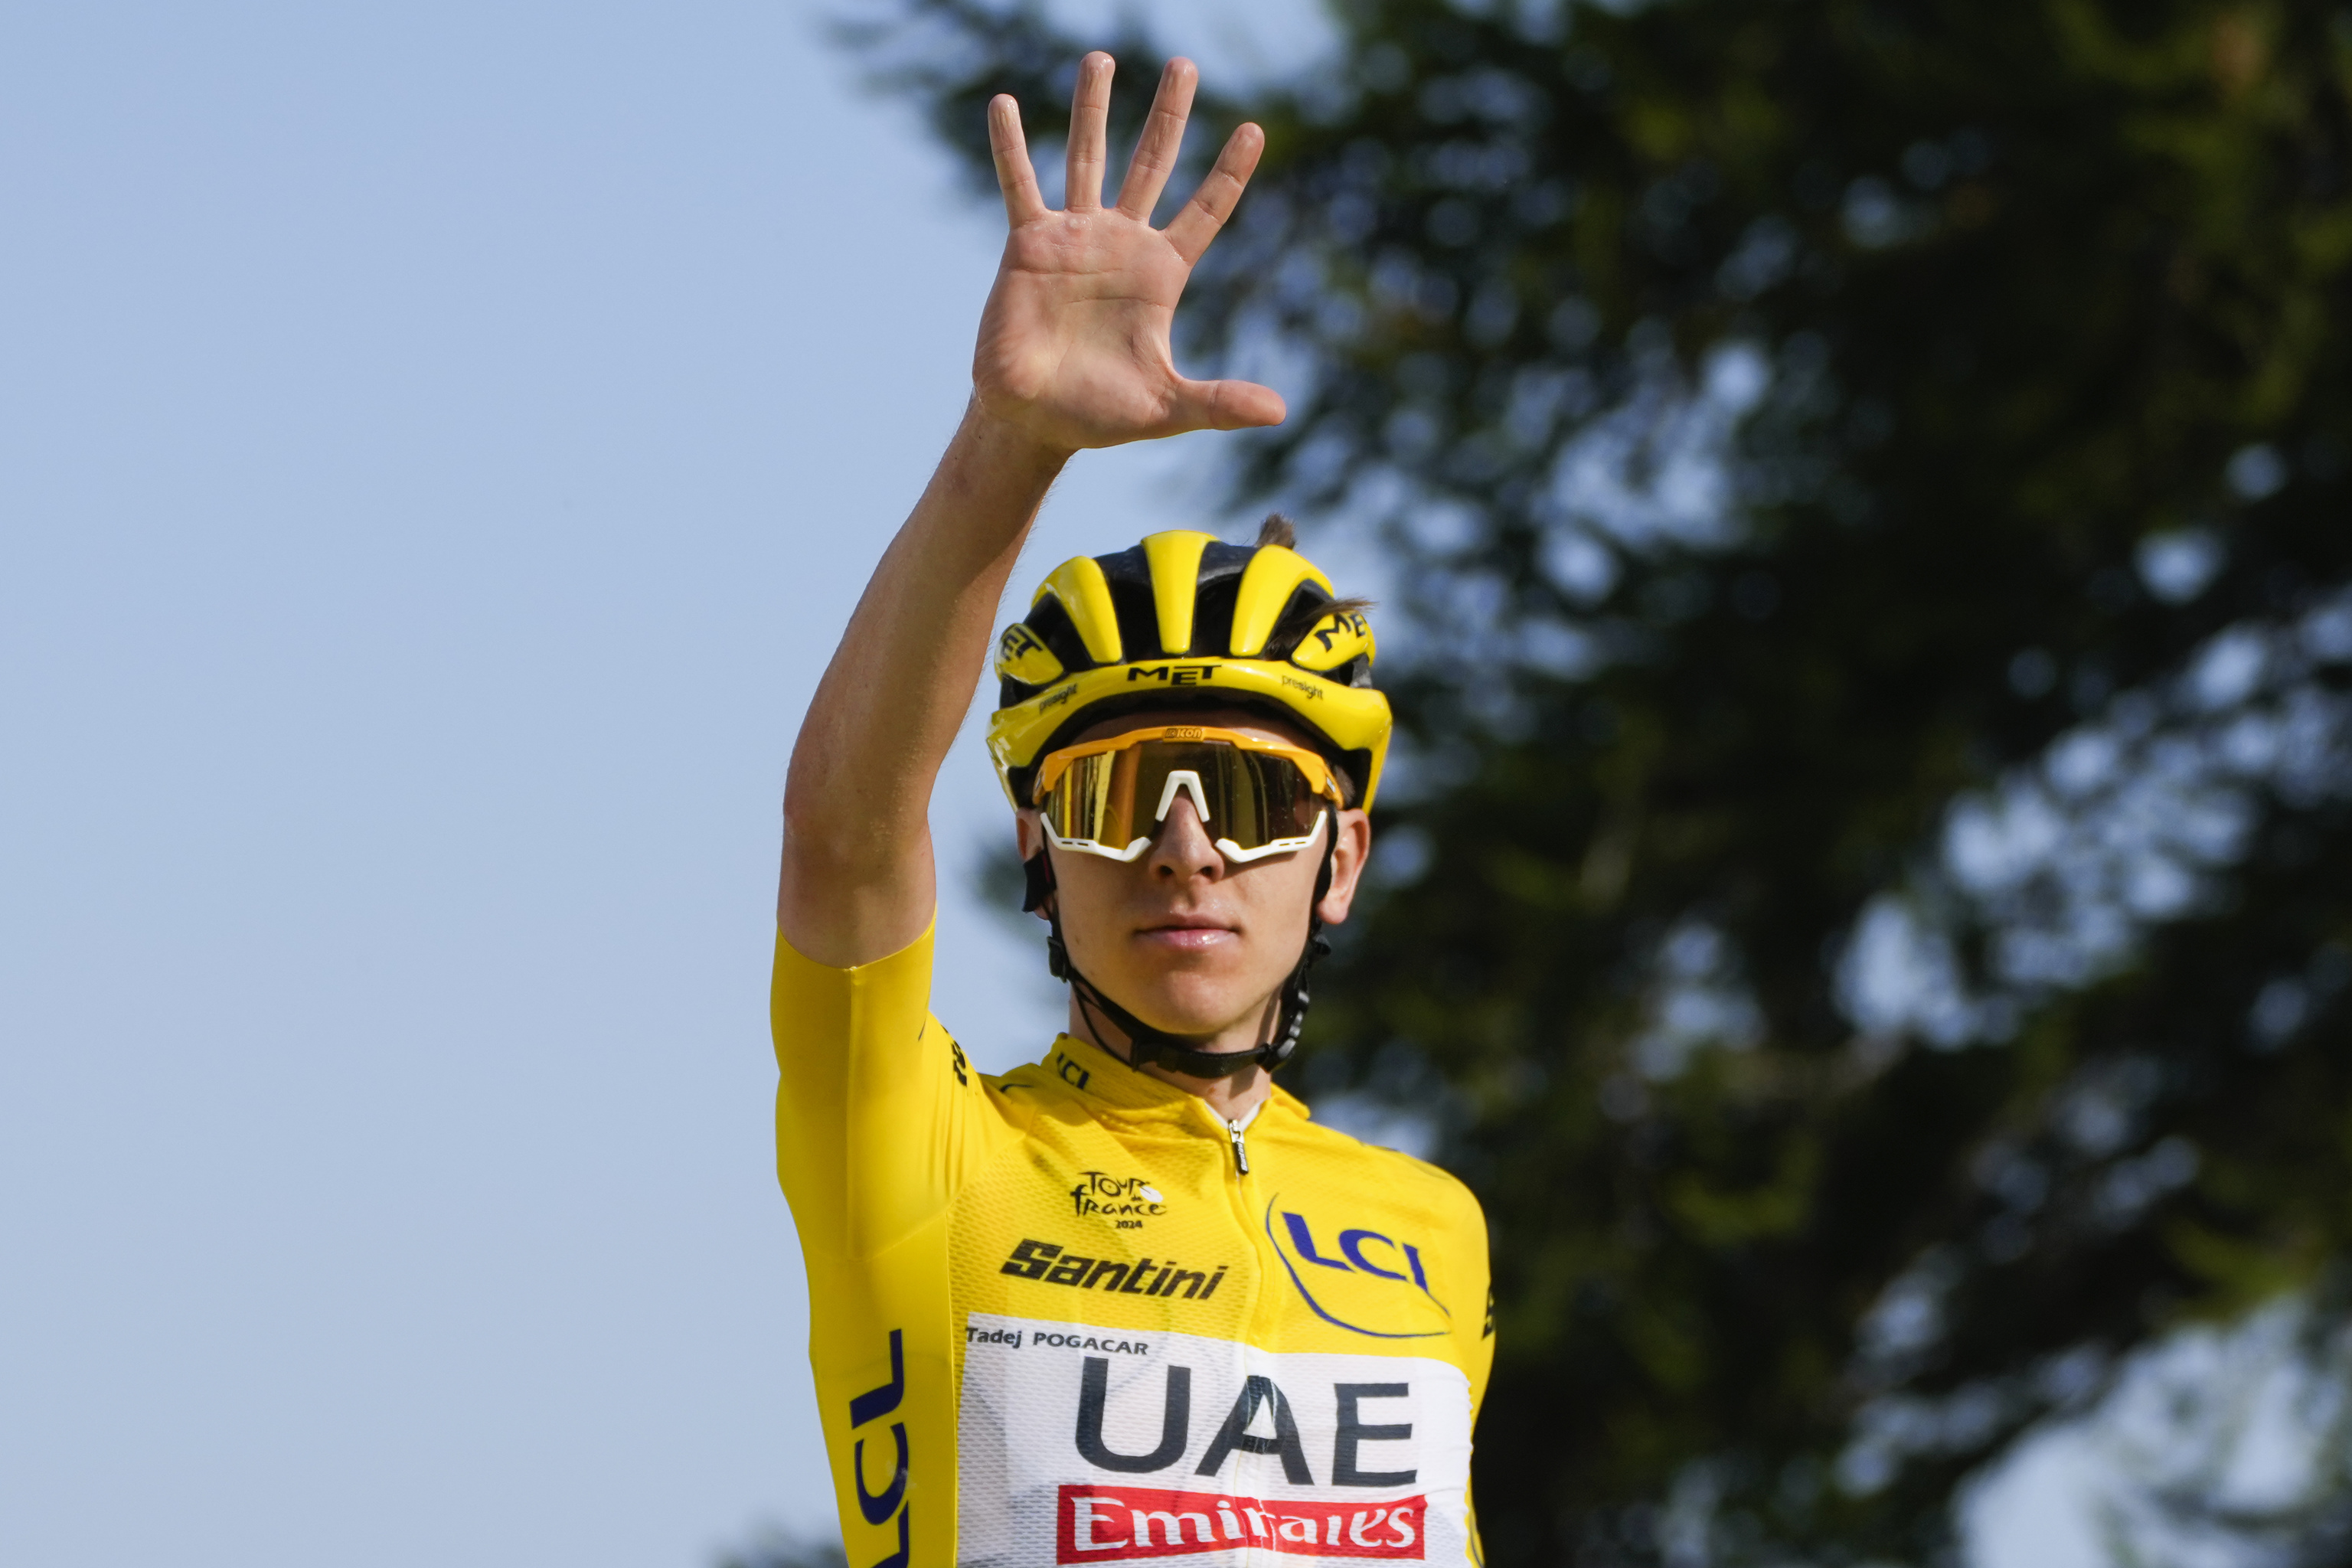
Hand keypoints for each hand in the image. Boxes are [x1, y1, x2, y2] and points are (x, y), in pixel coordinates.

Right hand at [974, 54, 1285, 453]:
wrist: (1033, 420)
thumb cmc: (1099, 414)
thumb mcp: (1166, 407)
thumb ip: (1219, 403)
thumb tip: (1280, 413)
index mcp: (1161, 274)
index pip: (1205, 211)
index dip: (1229, 173)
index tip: (1253, 129)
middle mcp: (1121, 244)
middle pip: (1152, 164)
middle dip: (1169, 115)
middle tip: (1184, 64)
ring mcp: (1075, 238)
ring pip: (1088, 158)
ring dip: (1094, 109)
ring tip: (1102, 58)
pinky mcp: (1028, 244)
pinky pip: (1020, 185)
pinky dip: (1012, 146)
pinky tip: (1006, 104)